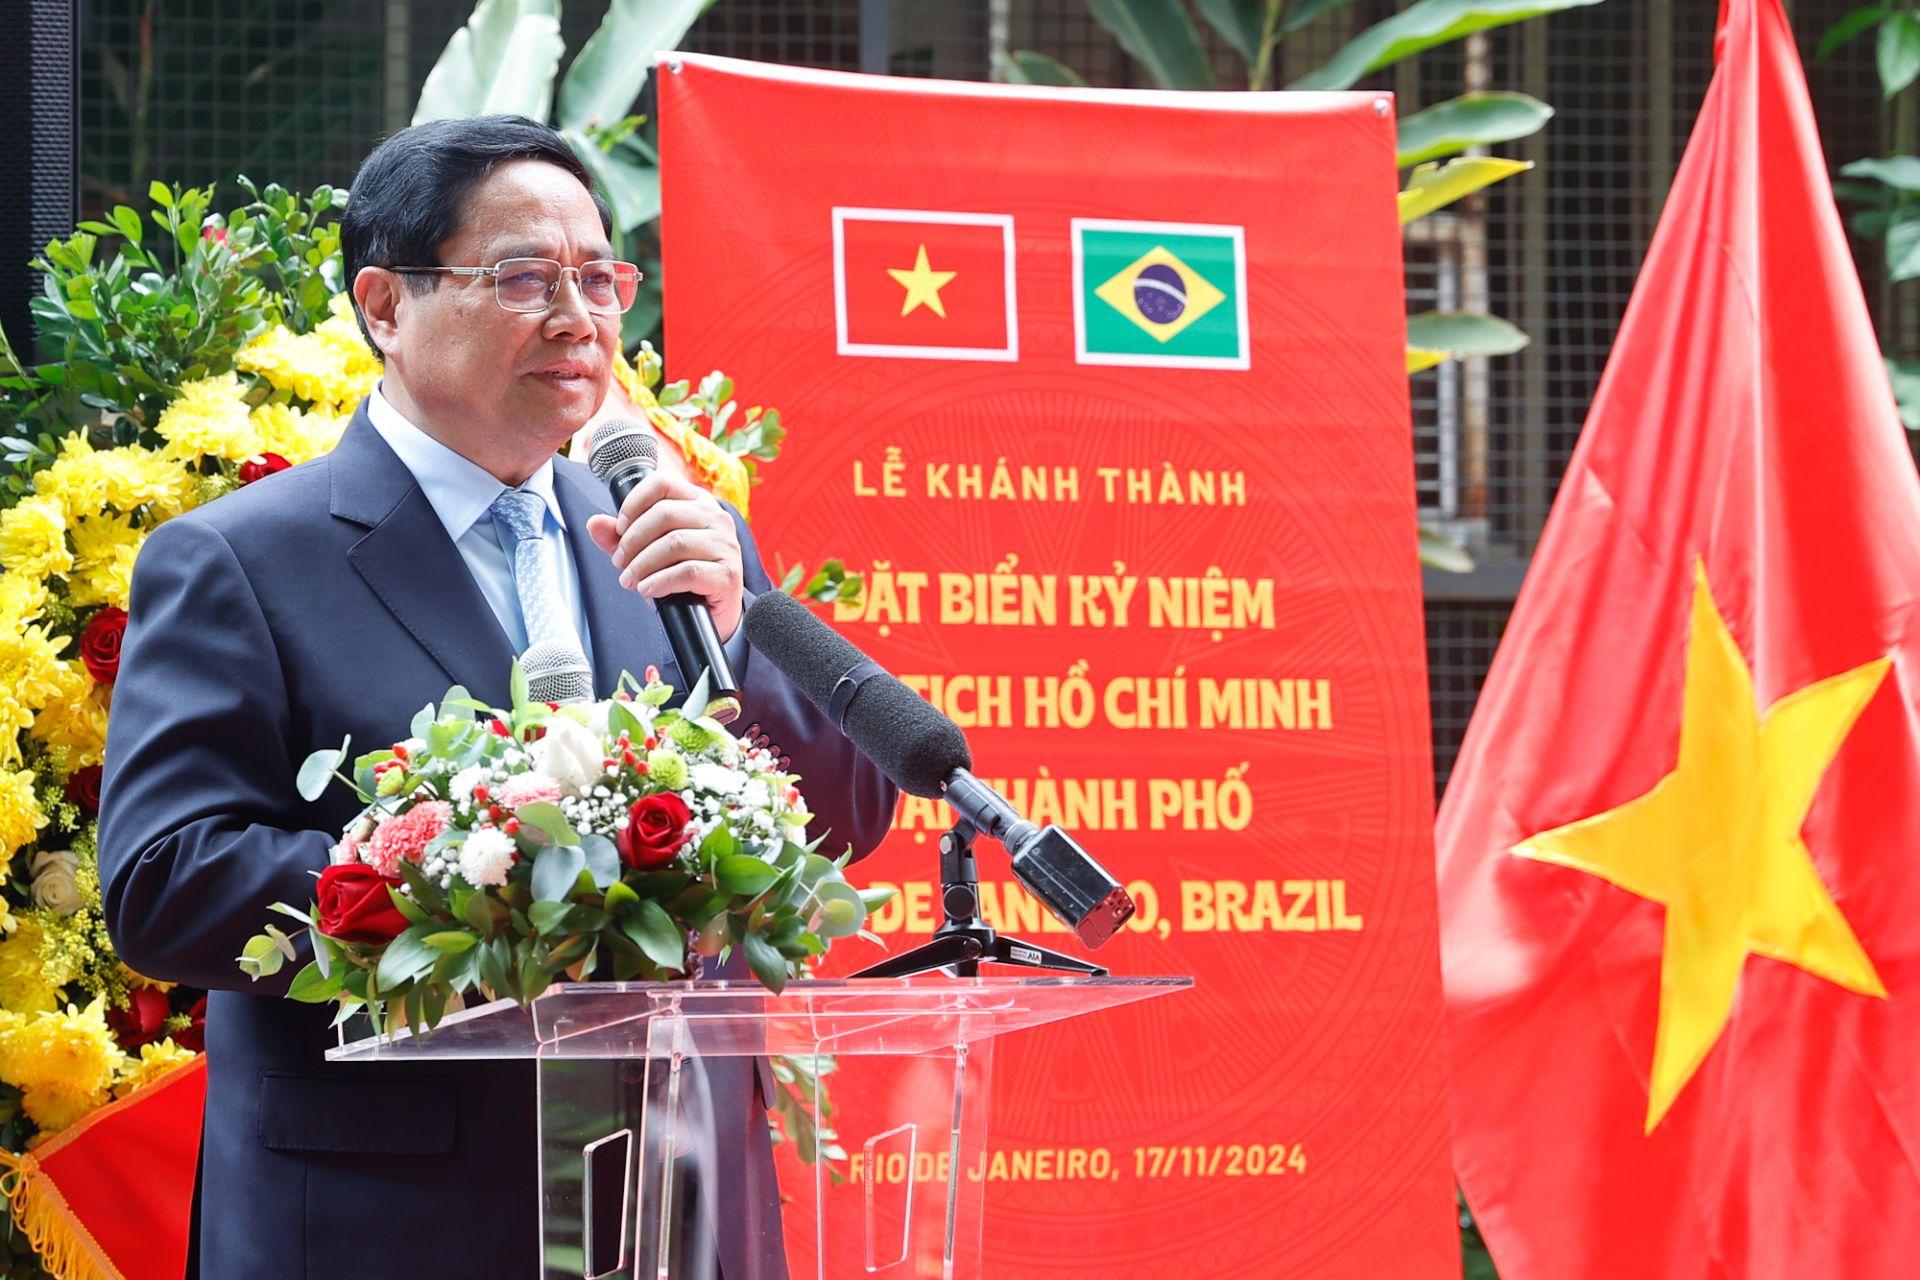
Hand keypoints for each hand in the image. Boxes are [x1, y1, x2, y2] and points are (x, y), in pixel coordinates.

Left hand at [587, 472, 744, 639]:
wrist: (713, 613)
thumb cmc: (682, 577)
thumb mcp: (649, 552)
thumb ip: (622, 538)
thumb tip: (594, 523)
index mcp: (698, 502)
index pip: (662, 484)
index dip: (634, 503)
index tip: (620, 528)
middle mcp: (716, 518)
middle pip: (665, 514)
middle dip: (633, 540)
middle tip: (620, 562)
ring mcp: (726, 545)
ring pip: (674, 543)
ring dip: (642, 564)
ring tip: (629, 580)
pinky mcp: (728, 574)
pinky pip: (688, 572)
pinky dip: (660, 581)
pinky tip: (647, 589)